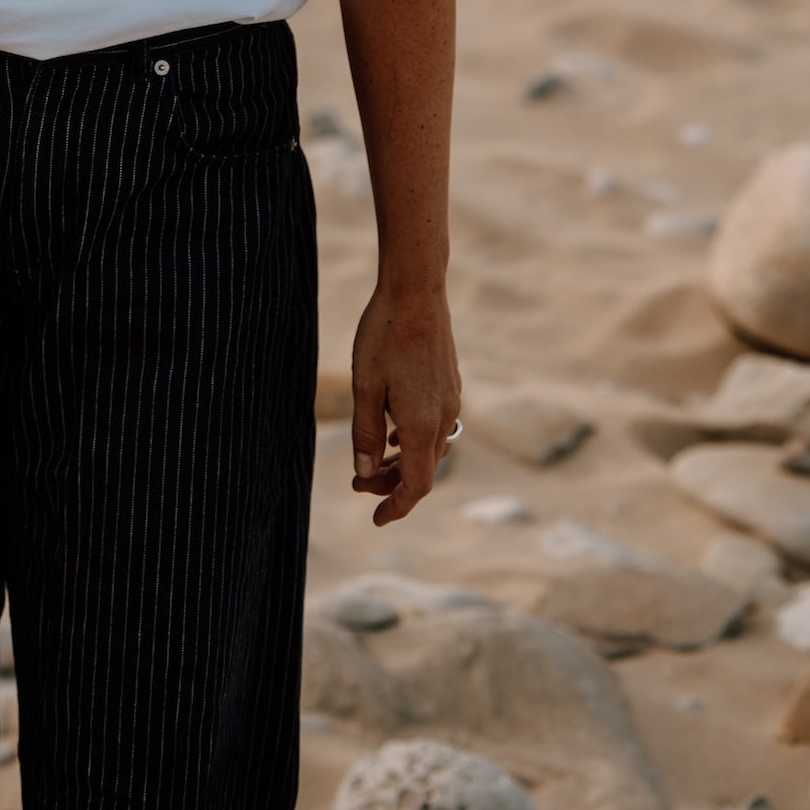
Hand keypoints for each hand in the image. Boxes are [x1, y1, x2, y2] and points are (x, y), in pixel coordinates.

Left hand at [350, 278, 459, 525]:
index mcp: (423, 425)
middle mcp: (444, 417)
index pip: (416, 485)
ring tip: (372, 462)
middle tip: (358, 485)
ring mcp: (451, 399)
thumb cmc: (384, 335)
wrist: (416, 290)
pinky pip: (435, 426)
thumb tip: (365, 474)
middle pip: (423, 470)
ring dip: (403, 462)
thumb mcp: (364, 386)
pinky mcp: (450, 382)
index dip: (397, 506)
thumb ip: (366, 433)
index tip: (376, 519)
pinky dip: (413, 439)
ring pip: (430, 448)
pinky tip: (393, 430)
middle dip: (392, 484)